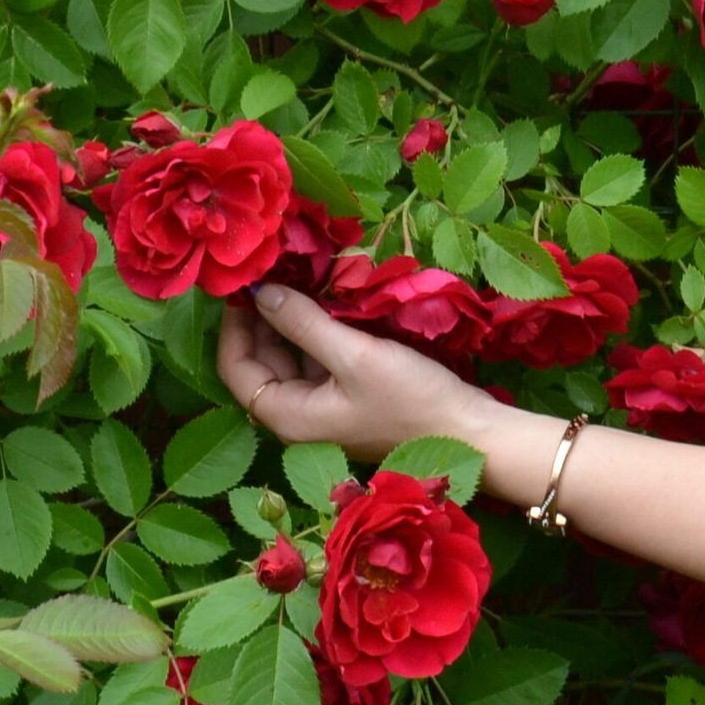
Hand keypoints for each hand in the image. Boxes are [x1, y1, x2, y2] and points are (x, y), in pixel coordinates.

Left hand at [217, 284, 495, 464]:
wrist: (469, 433)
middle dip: (264, 318)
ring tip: (302, 277)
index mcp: (288, 415)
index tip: (246, 282)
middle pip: (262, 363)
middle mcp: (298, 416)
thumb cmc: (410, 399)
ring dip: (294, 322)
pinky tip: (332, 303)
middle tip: (275, 271)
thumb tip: (261, 292)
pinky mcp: (351, 398)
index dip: (235, 324)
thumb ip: (305, 324)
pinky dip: (320, 333)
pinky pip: (321, 362)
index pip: (236, 367)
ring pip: (293, 359)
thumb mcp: (356, 356)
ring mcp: (325, 409)